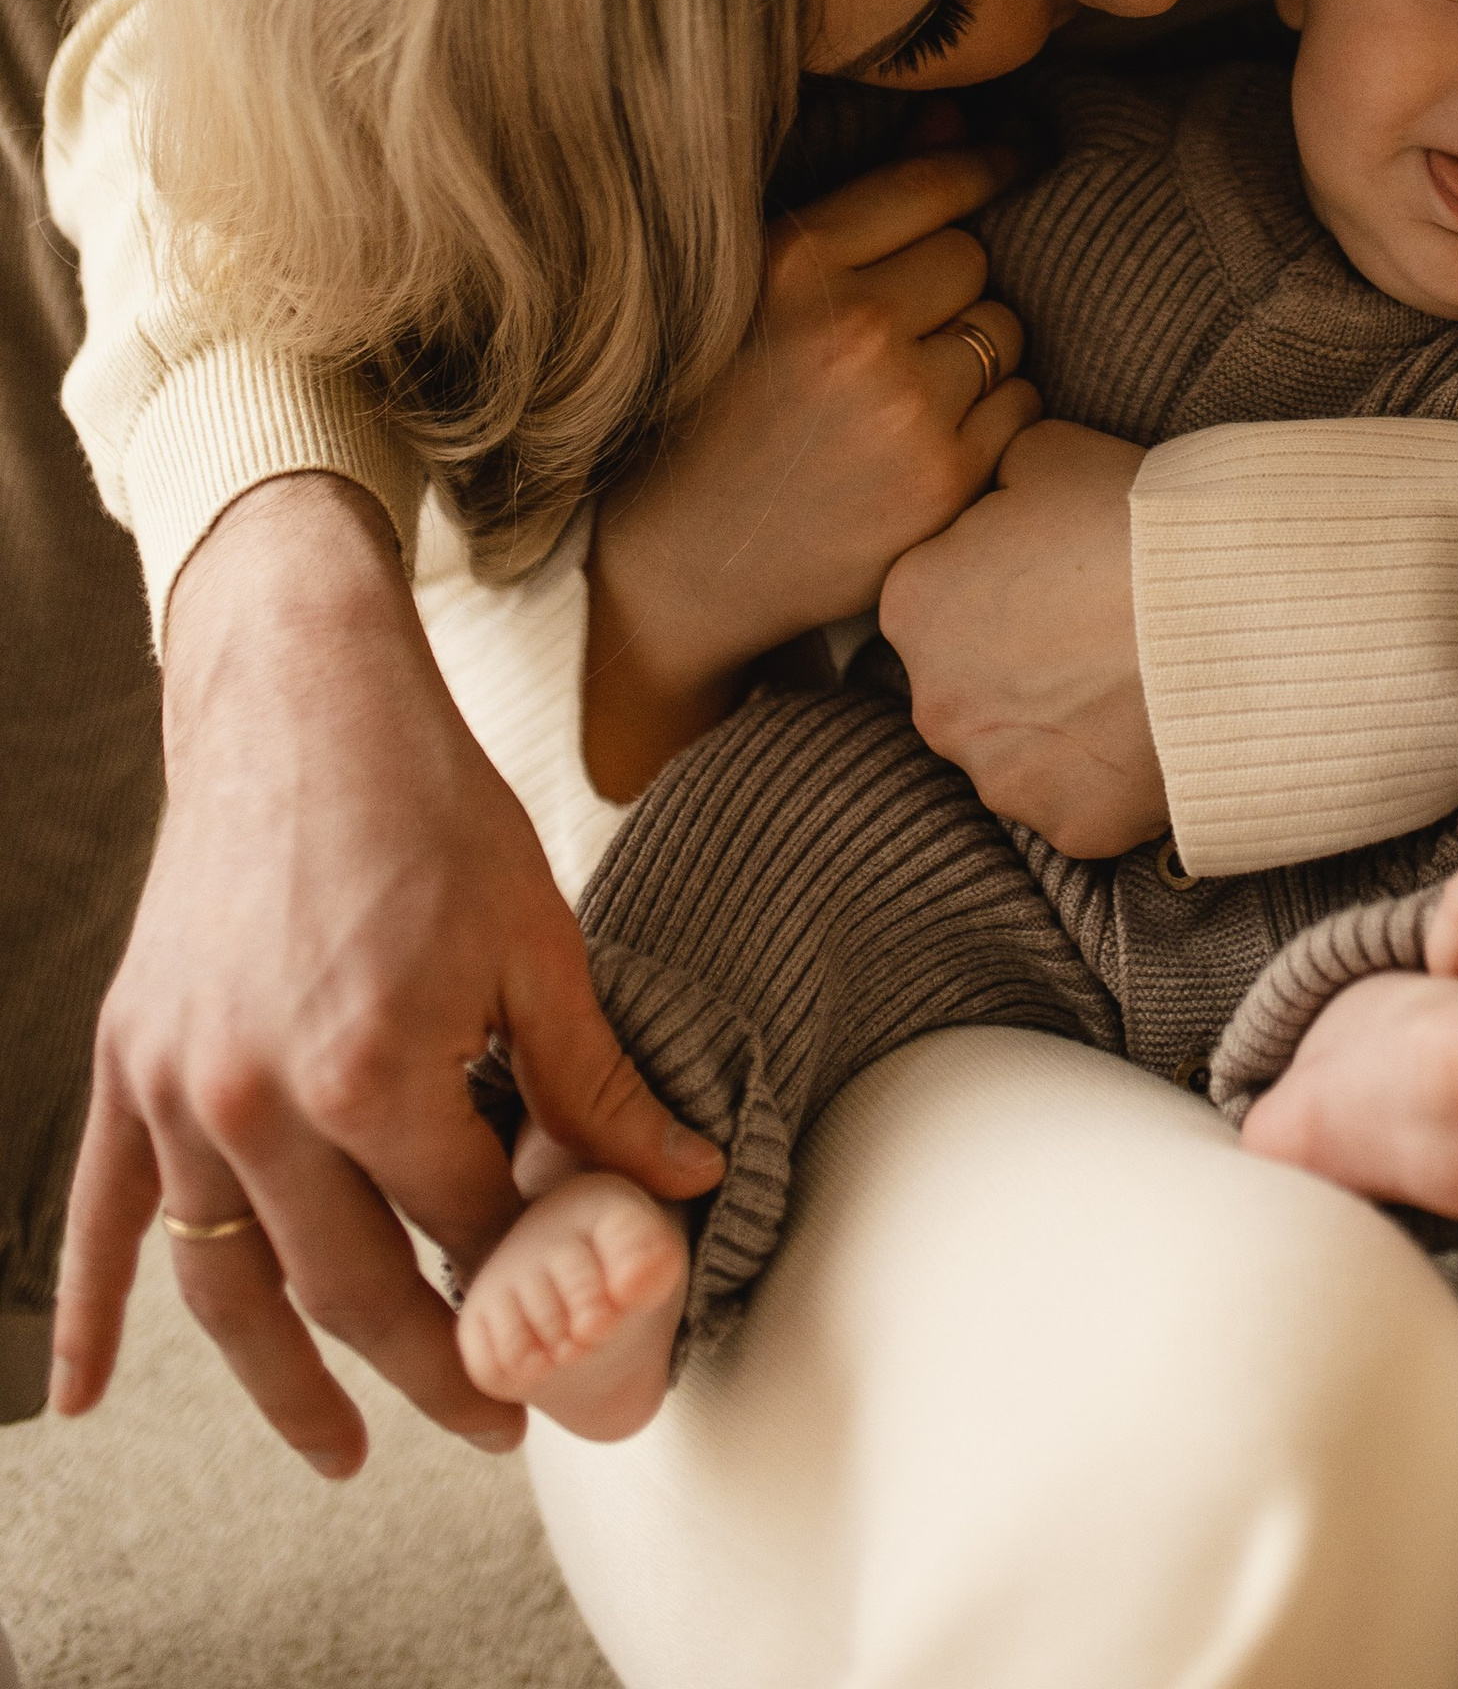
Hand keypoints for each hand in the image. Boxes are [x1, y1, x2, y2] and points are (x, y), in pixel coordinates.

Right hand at [51, 476, 722, 1477]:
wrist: (299, 700)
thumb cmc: (426, 803)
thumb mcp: (536, 937)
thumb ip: (595, 1078)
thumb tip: (681, 1178)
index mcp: (375, 1069)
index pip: (464, 1224)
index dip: (526, 1273)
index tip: (569, 1315)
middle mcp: (260, 1100)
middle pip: (350, 1286)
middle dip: (431, 1368)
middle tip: (495, 1421)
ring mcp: (181, 1090)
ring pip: (229, 1289)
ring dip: (285, 1386)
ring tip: (343, 1449)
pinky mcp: (129, 1064)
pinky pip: (103, 1220)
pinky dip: (90, 1316)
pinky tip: (83, 1398)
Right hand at [586, 127, 1040, 793]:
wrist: (678, 566)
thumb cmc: (715, 412)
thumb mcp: (762, 291)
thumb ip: (865, 205)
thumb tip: (959, 118)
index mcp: (795, 264)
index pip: (931, 187)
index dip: (985, 164)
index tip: (1020, 152)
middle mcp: (854, 328)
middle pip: (973, 259)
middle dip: (947, 287)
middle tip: (893, 334)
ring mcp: (905, 409)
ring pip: (1004, 331)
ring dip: (975, 352)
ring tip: (906, 390)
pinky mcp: (945, 482)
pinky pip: (1023, 407)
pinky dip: (993, 418)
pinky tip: (929, 440)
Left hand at [879, 422, 1167, 855]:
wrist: (1235, 606)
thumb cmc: (1133, 519)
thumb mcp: (1044, 450)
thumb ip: (993, 477)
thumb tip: (994, 497)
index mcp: (914, 606)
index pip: (943, 590)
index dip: (1005, 572)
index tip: (1060, 565)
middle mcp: (935, 704)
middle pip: (973, 678)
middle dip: (1024, 657)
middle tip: (1100, 621)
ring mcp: (1001, 776)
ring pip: (1021, 748)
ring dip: (1063, 720)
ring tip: (1135, 674)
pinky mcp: (1070, 826)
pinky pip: (1082, 799)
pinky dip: (1112, 772)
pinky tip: (1154, 726)